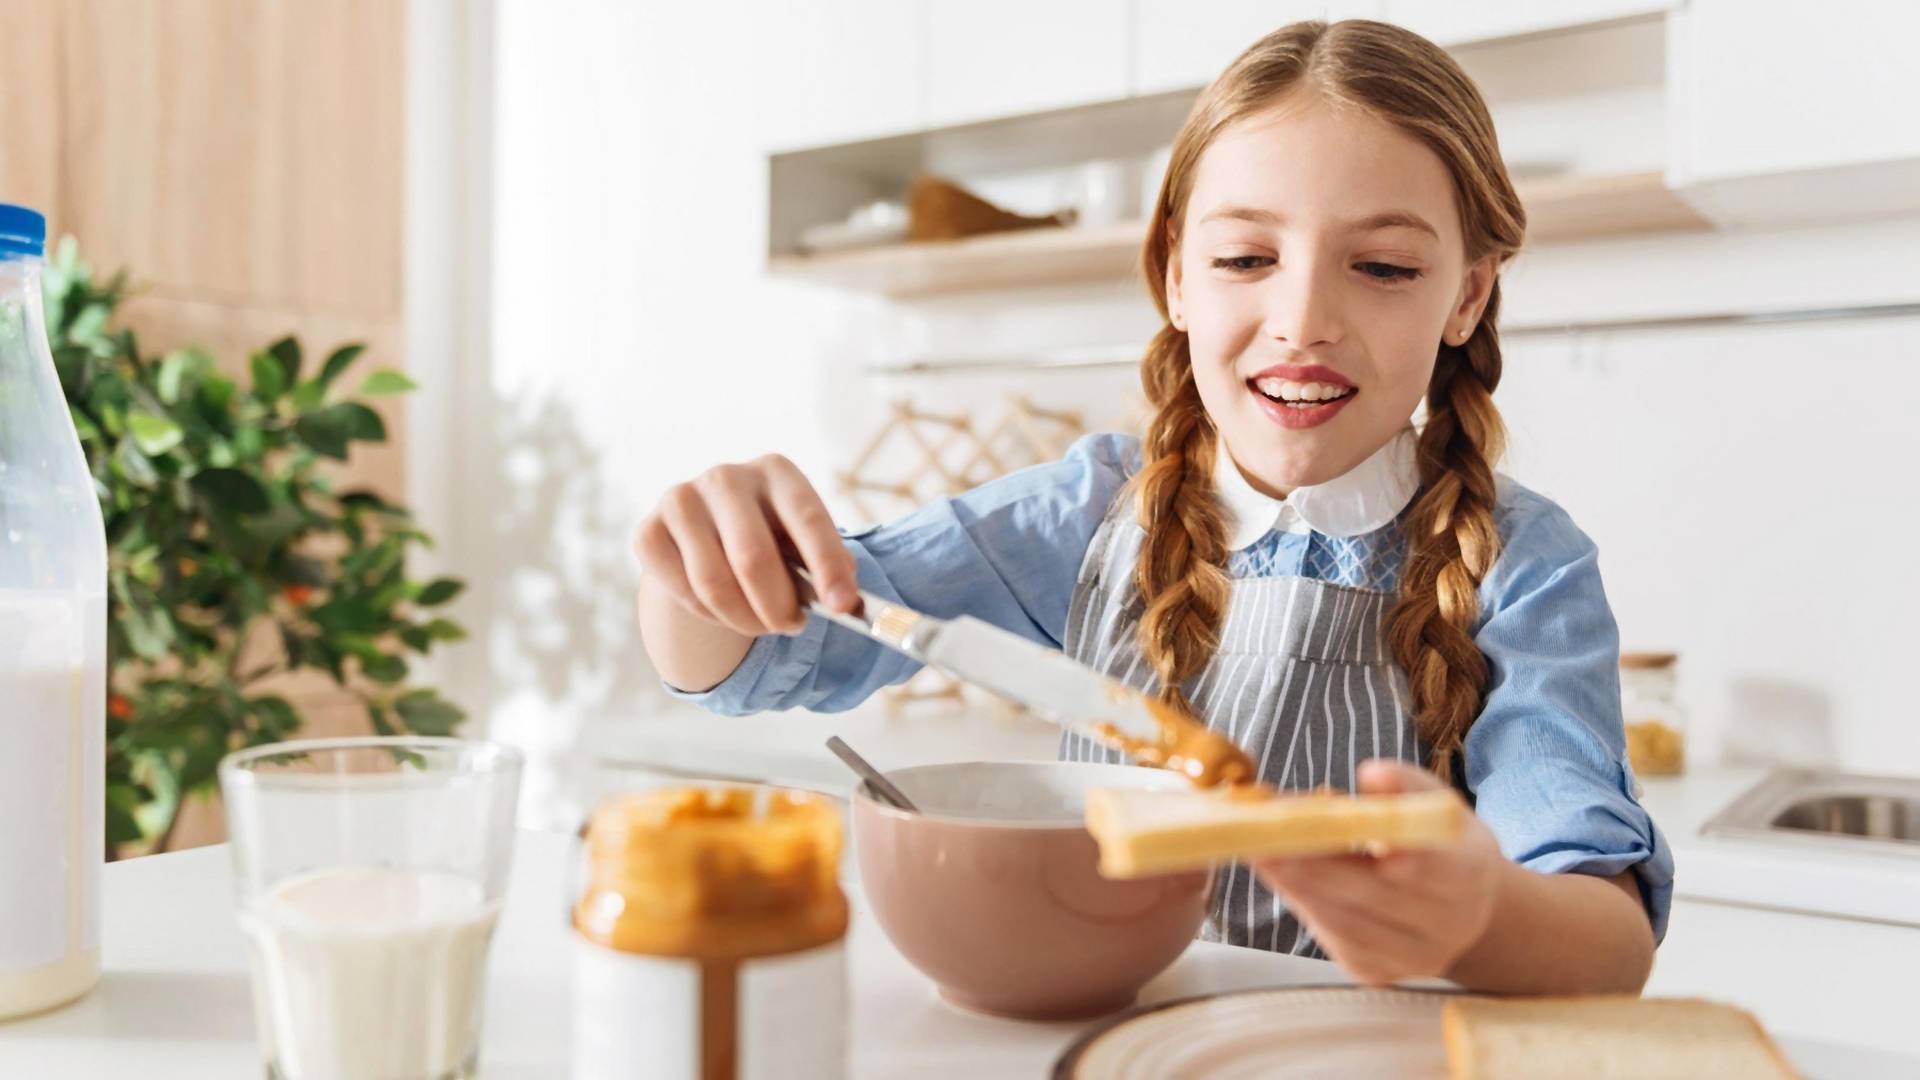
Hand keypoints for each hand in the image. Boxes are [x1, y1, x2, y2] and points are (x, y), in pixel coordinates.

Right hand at [634, 454, 858, 636]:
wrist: (708, 535)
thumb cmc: (771, 539)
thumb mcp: (804, 543)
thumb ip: (829, 567)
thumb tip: (845, 602)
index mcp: (776, 471)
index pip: (807, 518)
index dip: (827, 565)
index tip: (842, 606)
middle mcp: (726, 477)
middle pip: (752, 558)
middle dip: (777, 607)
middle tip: (792, 627)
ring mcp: (681, 500)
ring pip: (714, 584)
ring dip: (744, 620)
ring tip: (761, 623)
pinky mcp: (648, 531)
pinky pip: (683, 593)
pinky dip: (710, 616)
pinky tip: (723, 610)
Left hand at [1253, 759, 1505, 985]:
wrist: (1463, 913)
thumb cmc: (1443, 846)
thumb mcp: (1438, 804)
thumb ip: (1406, 784)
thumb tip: (1373, 774)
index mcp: (1468, 875)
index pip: (1425, 864)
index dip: (1372, 847)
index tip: (1331, 824)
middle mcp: (1446, 926)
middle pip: (1369, 893)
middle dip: (1311, 861)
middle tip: (1262, 832)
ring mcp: (1410, 956)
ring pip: (1342, 918)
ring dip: (1294, 881)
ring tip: (1257, 847)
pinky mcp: (1376, 971)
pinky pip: (1330, 934)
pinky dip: (1301, 900)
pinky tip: (1277, 872)